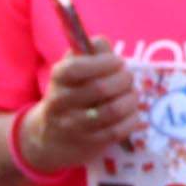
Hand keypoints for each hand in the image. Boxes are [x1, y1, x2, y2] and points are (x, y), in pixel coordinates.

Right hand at [18, 50, 147, 173]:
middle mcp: (61, 101)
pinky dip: (131, 119)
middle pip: (101, 88)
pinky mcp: (88, 142)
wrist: (54, 136)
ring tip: (132, 94)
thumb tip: (102, 44)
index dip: (104, 63)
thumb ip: (91, 52)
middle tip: (128, 78)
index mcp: (58, 77)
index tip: (118, 62)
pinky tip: (132, 113)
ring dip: (130, 99)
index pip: (78, 68)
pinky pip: (117, 130)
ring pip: (112, 110)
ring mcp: (73, 124)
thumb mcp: (74, 69)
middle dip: (124, 80)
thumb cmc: (73, 92)